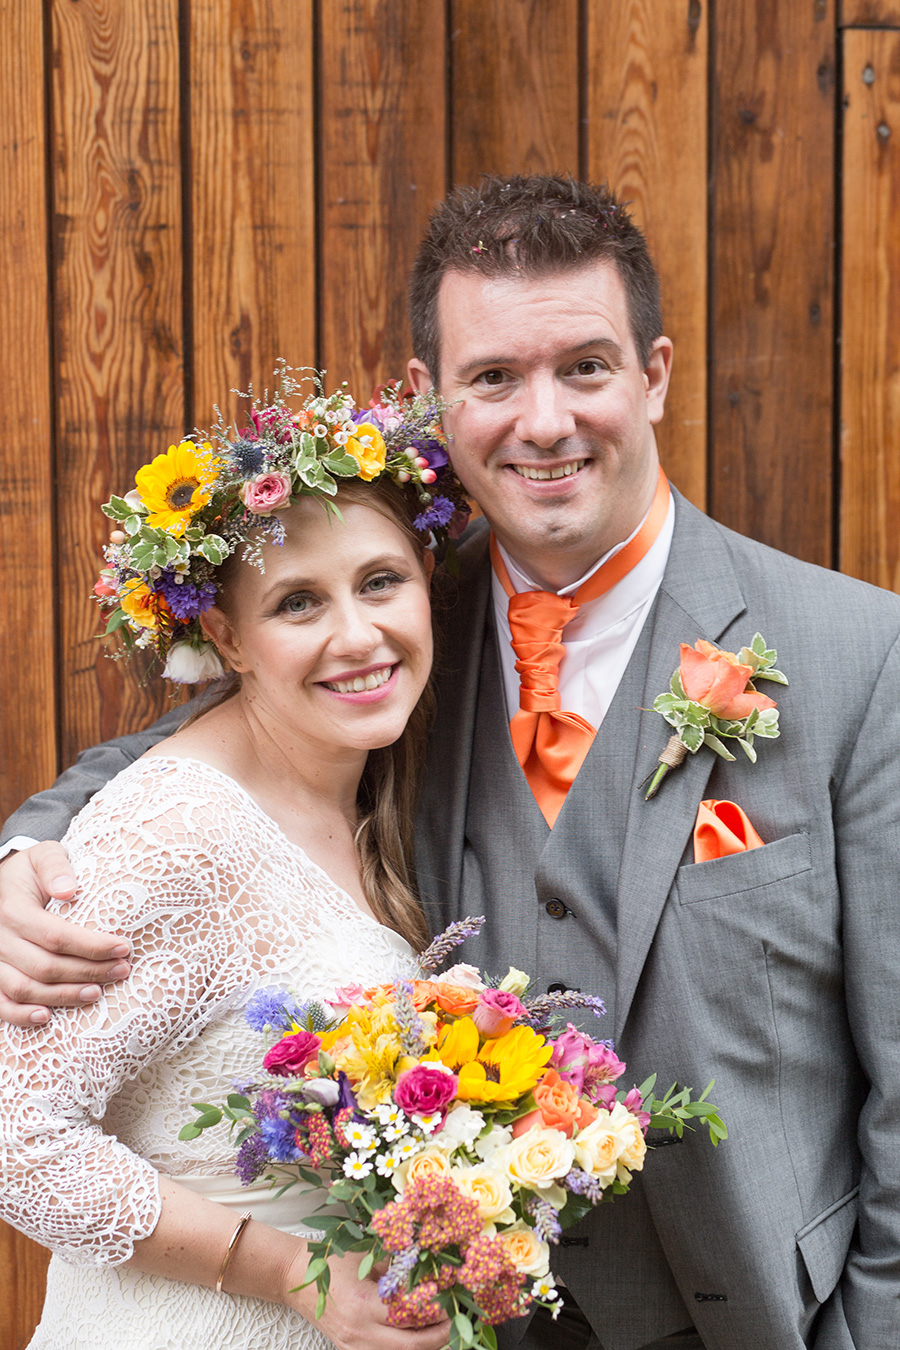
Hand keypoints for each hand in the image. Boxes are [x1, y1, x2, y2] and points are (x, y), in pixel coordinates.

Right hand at [0, 842, 131, 1025]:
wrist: (3, 884)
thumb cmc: (31, 871)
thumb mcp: (43, 856)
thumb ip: (56, 867)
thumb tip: (69, 891)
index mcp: (13, 909)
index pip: (56, 935)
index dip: (91, 946)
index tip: (123, 947)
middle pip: (45, 966)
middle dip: (88, 972)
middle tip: (122, 970)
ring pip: (24, 988)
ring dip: (63, 996)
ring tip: (97, 993)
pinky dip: (20, 1015)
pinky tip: (47, 1017)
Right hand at [286, 1248, 449, 1349]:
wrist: (296, 1277)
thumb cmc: (332, 1262)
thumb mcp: (366, 1258)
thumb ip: (396, 1268)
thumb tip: (430, 1268)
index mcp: (363, 1305)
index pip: (408, 1317)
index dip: (434, 1313)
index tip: (450, 1301)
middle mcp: (358, 1333)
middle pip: (408, 1348)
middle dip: (437, 1337)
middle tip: (453, 1321)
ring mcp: (353, 1347)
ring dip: (423, 1347)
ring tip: (440, 1330)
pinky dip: (404, 1349)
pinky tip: (417, 1337)